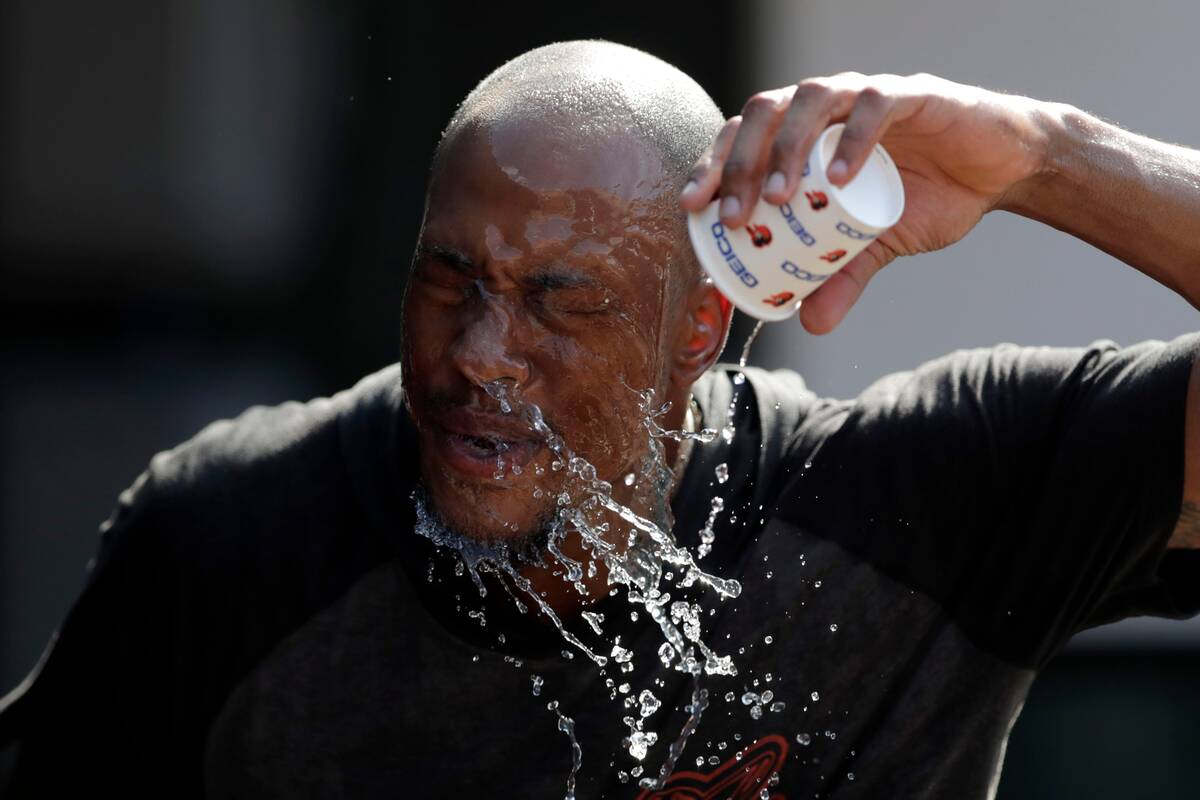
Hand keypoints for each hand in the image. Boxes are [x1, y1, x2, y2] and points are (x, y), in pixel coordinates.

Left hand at [680, 72, 1051, 333]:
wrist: (1001, 172)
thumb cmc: (930, 194)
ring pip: (811, 100)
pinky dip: (853, 140)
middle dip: (740, 163)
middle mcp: (828, 105)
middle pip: (765, 114)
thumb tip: (808, 324)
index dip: (712, 166)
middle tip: (735, 216)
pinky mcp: (915, 94)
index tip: (692, 208)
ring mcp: (868, 95)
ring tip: (778, 199)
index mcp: (807, 133)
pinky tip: (840, 178)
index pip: (744, 136)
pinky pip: (875, 106)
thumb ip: (843, 276)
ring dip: (787, 148)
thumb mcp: (878, 245)